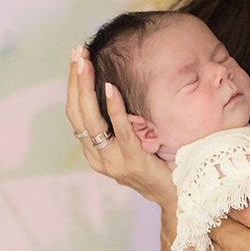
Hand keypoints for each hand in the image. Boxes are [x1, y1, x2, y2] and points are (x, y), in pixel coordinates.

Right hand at [67, 47, 173, 211]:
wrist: (176, 197)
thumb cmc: (158, 166)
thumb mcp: (132, 144)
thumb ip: (120, 126)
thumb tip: (117, 90)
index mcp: (95, 152)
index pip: (75, 115)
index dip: (73, 87)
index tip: (76, 60)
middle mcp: (98, 158)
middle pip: (77, 114)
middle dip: (76, 81)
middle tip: (78, 54)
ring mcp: (112, 161)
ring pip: (91, 121)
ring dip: (87, 88)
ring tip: (86, 64)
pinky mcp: (131, 161)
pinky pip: (120, 130)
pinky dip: (113, 108)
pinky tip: (109, 87)